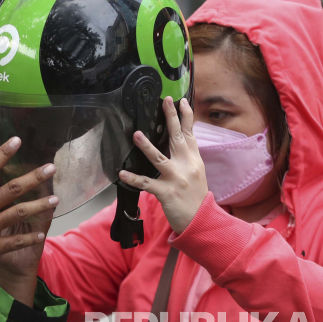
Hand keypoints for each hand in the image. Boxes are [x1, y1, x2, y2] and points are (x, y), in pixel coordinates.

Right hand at [0, 137, 57, 295]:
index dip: (3, 153)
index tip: (16, 141)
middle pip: (12, 189)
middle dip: (33, 177)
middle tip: (50, 168)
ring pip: (18, 213)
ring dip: (39, 206)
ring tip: (55, 199)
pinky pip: (14, 242)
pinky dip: (29, 237)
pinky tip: (42, 232)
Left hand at [118, 97, 207, 233]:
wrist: (200, 220)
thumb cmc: (195, 196)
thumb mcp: (197, 172)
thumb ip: (187, 156)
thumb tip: (177, 139)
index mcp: (194, 160)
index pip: (190, 134)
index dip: (186, 117)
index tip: (182, 101)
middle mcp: (187, 166)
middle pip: (177, 138)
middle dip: (172, 118)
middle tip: (166, 102)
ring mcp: (176, 179)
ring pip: (160, 158)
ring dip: (147, 146)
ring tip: (137, 134)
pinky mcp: (166, 193)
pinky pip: (146, 183)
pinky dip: (133, 179)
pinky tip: (122, 173)